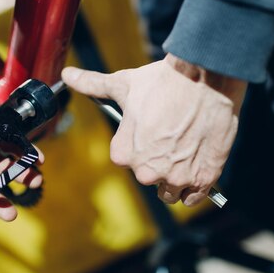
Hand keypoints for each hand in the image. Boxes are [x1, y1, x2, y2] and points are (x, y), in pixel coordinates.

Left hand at [62, 54, 245, 205]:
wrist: (205, 79)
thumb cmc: (163, 81)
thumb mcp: (124, 84)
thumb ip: (93, 84)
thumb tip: (68, 75)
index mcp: (124, 153)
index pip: (126, 158)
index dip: (139, 144)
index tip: (150, 131)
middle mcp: (147, 171)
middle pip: (149, 176)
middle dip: (157, 162)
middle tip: (170, 139)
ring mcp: (176, 177)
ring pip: (171, 191)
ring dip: (175, 179)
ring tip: (184, 154)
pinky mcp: (203, 178)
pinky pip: (194, 197)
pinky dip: (195, 188)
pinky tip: (196, 170)